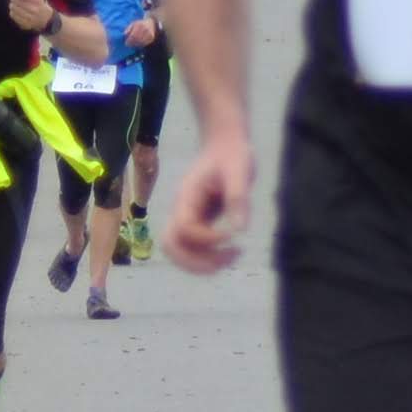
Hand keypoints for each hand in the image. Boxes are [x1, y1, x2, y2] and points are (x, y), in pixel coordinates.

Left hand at [4, 0, 56, 31]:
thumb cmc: (38, 2)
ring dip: (12, 4)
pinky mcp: (25, 24)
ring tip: (17, 4)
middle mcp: (34, 9)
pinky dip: (12, 11)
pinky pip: (12, 15)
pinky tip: (17, 10)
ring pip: (13, 8)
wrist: (45, 18)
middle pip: (15, 0)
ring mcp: (30, 18)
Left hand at [125, 16, 156, 52]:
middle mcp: (145, 29)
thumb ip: (128, 28)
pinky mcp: (152, 37)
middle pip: (137, 39)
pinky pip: (145, 43)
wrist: (151, 23)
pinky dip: (140, 45)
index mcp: (139, 25)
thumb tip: (124, 34)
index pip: (133, 35)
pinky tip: (137, 44)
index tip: (126, 42)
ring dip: (136, 45)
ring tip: (132, 45)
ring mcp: (149, 33)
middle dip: (132, 43)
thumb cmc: (140, 24)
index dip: (129, 40)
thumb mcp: (133, 23)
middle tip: (128, 45)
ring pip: (141, 42)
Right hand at [167, 139, 255, 272]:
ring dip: (203, 264)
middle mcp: (181, 210)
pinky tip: (232, 251)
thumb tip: (240, 230)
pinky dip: (209, 259)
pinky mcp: (198, 224)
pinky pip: (194, 250)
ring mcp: (187, 219)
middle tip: (227, 258)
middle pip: (171, 246)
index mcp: (187, 197)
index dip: (209, 238)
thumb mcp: (239, 172)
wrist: (225, 146)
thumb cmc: (232, 155)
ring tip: (232, 256)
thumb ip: (237, 199)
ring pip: (179, 252)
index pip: (186, 228)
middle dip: (196, 261)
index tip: (233, 234)